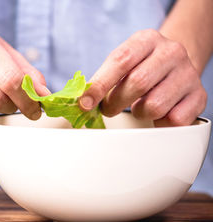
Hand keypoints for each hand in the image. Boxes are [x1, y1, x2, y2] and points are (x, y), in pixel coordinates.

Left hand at [79, 29, 206, 126]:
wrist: (175, 65)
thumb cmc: (140, 66)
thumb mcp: (121, 63)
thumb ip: (103, 79)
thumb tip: (82, 102)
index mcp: (147, 40)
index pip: (121, 61)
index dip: (100, 85)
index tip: (85, 103)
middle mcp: (171, 52)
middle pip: (137, 84)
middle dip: (115, 103)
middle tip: (108, 109)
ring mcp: (188, 74)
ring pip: (155, 106)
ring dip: (139, 113)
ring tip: (138, 106)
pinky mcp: (199, 96)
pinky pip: (173, 120)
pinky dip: (159, 122)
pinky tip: (158, 113)